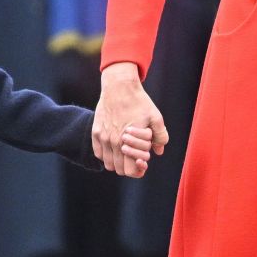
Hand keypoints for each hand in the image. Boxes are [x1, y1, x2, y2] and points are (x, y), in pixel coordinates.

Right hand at [92, 62, 168, 176]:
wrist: (119, 86)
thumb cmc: (139, 101)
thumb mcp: (155, 117)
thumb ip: (160, 137)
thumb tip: (158, 152)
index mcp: (129, 141)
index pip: (130, 171)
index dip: (138, 170)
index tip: (142, 162)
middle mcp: (113, 142)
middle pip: (119, 170)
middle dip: (129, 166)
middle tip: (135, 156)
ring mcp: (103, 137)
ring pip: (108, 164)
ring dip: (117, 161)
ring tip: (125, 151)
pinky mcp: (96, 131)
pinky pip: (98, 153)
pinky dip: (106, 154)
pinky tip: (115, 146)